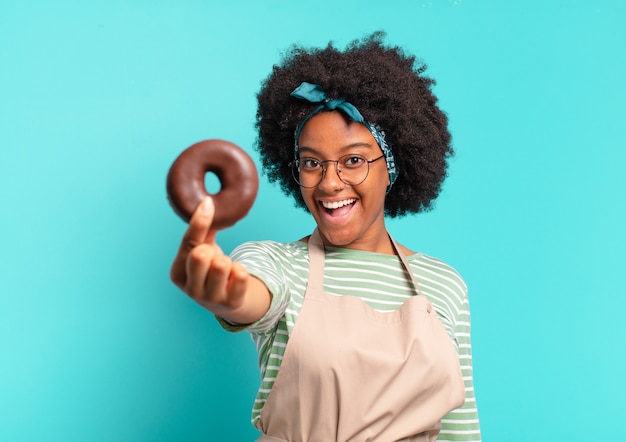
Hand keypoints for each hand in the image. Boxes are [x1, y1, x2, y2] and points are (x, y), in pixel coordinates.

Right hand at [170, 197, 253, 318]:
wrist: (226, 301)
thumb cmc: (210, 270)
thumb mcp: (202, 252)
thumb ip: (202, 232)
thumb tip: (207, 204)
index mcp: (177, 273)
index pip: (188, 243)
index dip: (199, 222)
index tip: (208, 203)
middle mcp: (190, 289)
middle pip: (200, 255)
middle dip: (211, 250)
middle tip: (214, 256)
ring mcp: (210, 299)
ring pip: (221, 264)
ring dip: (227, 261)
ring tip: (225, 269)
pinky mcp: (230, 303)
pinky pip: (240, 274)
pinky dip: (240, 270)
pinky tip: (234, 278)